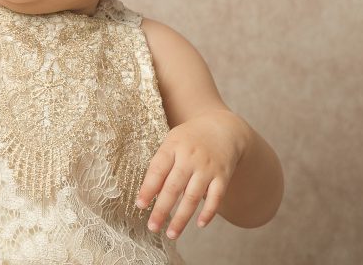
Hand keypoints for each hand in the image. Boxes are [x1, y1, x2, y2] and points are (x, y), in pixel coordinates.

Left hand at [135, 109, 249, 239]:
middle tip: (152, 227)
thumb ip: (161, 165)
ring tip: (171, 234)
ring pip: (193, 197)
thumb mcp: (172, 142)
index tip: (140, 205)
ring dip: (182, 218)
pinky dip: (208, 212)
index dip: (148, 188)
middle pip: (173, 187)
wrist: (222, 128)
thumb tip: (149, 194)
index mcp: (173, 146)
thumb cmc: (189, 139)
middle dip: (162, 209)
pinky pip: (216, 197)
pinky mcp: (222, 176)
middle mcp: (190, 157)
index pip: (157, 169)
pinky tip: (200, 224)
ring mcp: (207, 167)